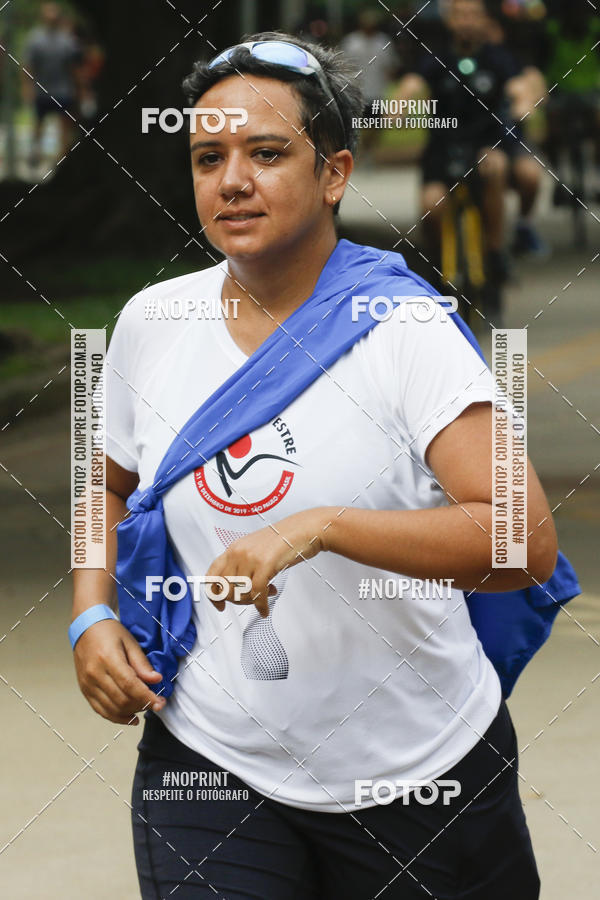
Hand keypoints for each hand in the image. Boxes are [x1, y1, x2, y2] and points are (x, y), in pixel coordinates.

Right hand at [73, 619, 166, 724]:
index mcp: (107, 658)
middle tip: (156, 703)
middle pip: (121, 700)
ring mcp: (87, 684)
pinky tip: (130, 717)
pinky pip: (101, 710)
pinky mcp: (85, 690)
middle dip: (142, 705)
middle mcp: (94, 674)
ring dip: (131, 712)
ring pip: (112, 709)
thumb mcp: (130, 642)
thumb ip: (142, 663)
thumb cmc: (109, 632)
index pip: (129, 685)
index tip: (159, 703)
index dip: (146, 697)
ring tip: (144, 706)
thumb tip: (156, 680)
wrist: (86, 628)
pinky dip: (117, 717)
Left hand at [205, 508, 330, 617]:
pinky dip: (260, 606)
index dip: (213, 594)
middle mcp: (238, 552)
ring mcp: (250, 557)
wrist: (304, 529)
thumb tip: (237, 589)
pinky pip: (256, 593)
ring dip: (251, 603)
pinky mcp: (265, 563)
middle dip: (237, 601)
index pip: (212, 575)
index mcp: (234, 548)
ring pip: (240, 593)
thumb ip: (244, 565)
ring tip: (262, 599)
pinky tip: (265, 608)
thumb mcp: (256, 550)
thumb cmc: (284, 540)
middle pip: (225, 589)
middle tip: (250, 602)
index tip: (220, 605)